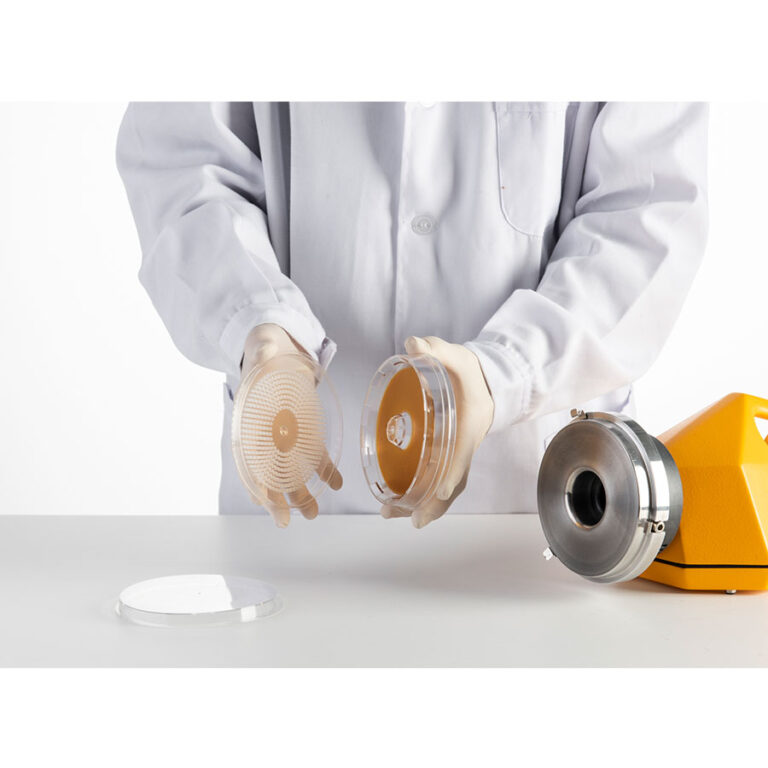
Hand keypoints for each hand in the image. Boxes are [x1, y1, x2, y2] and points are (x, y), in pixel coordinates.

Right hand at [239, 324, 342, 526]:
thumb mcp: (262, 346)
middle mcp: (269, 434)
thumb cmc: (265, 350)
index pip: (250, 458)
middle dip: (280, 498)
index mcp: (252, 419)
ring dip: (303, 493)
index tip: (263, 504)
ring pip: (294, 471)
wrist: (279, 348)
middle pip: (272, 472)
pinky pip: (317, 455)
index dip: (255, 482)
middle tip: (288, 522)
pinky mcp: (308, 431)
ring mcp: (289, 435)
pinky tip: (337, 484)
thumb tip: (264, 354)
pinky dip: (326, 471)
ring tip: (314, 514)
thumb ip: (262, 352)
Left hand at [381, 336, 493, 528]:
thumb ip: (435, 348)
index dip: (451, 474)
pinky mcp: (448, 455)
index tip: (440, 493)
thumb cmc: (469, 372)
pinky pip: (437, 480)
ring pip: (444, 488)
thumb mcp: (455, 355)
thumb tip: (412, 344)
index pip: (461, 454)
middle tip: (410, 521)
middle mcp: (464, 446)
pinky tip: (396, 500)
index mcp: (468, 425)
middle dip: (433, 505)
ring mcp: (457, 454)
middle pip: (452, 483)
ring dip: (422, 505)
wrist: (486, 381)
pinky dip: (421, 494)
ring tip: (389, 514)